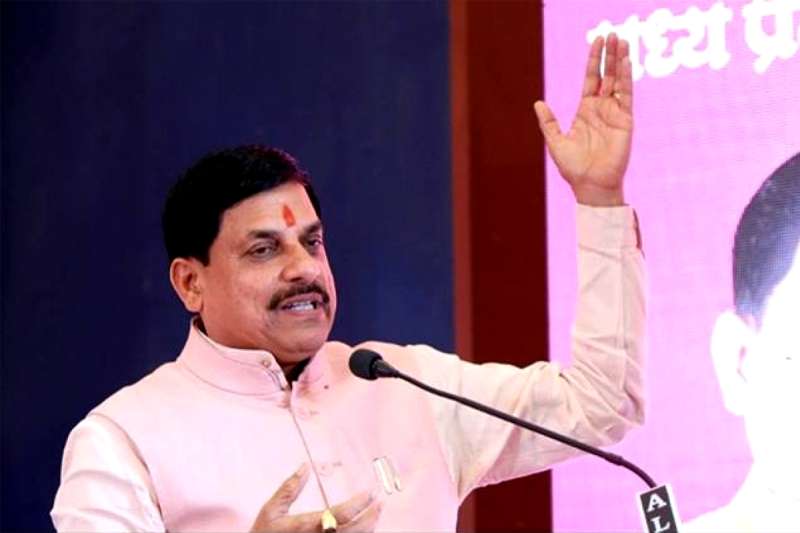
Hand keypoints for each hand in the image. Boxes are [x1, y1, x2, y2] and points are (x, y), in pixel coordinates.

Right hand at [250, 464, 381, 531]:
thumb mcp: (271, 511)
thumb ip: (288, 489)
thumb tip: (305, 467)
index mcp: (307, 526)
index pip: (341, 514)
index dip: (359, 503)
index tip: (371, 492)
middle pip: (356, 531)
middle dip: (372, 516)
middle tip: (380, 502)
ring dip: (369, 528)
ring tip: (375, 513)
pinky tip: (363, 528)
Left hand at [534, 33, 632, 206]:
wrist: (590, 185)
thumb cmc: (573, 168)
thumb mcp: (555, 142)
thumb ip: (548, 122)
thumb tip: (537, 103)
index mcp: (586, 111)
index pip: (591, 79)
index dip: (593, 60)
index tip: (597, 41)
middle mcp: (602, 108)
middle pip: (606, 75)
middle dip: (609, 55)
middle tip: (612, 33)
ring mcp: (615, 113)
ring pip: (618, 81)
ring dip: (620, 61)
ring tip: (622, 41)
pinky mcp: (625, 121)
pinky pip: (626, 95)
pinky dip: (627, 78)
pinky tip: (626, 63)